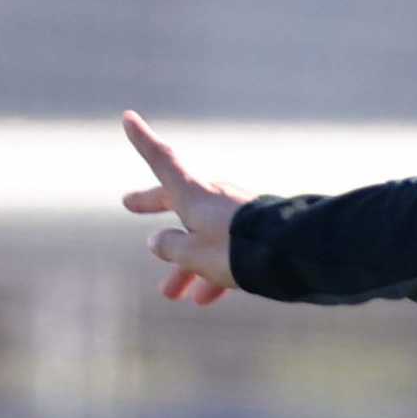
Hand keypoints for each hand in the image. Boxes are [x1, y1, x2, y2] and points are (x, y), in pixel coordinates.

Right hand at [119, 110, 246, 303]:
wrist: (288, 255)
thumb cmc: (234, 250)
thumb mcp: (192, 253)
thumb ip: (170, 247)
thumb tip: (156, 241)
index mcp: (193, 194)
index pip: (161, 160)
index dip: (142, 140)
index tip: (128, 117)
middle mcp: (212, 199)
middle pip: (176, 200)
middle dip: (153, 205)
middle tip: (130, 204)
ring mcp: (234, 216)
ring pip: (201, 238)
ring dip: (184, 266)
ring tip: (171, 294)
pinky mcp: (253, 235)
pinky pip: (226, 253)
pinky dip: (213, 274)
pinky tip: (205, 299)